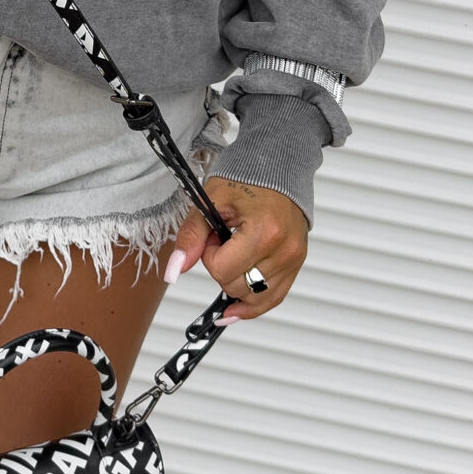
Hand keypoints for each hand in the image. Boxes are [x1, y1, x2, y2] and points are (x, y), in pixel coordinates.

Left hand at [166, 177, 307, 321]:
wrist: (277, 164)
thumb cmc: (247, 176)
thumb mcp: (210, 201)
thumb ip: (191, 237)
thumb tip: (174, 271)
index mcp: (265, 232)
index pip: (222, 270)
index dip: (210, 254)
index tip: (215, 235)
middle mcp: (284, 250)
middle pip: (237, 286)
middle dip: (223, 267)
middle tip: (226, 240)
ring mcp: (294, 259)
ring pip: (255, 298)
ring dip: (236, 282)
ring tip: (237, 254)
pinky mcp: (297, 264)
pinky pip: (274, 298)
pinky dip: (253, 304)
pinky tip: (234, 309)